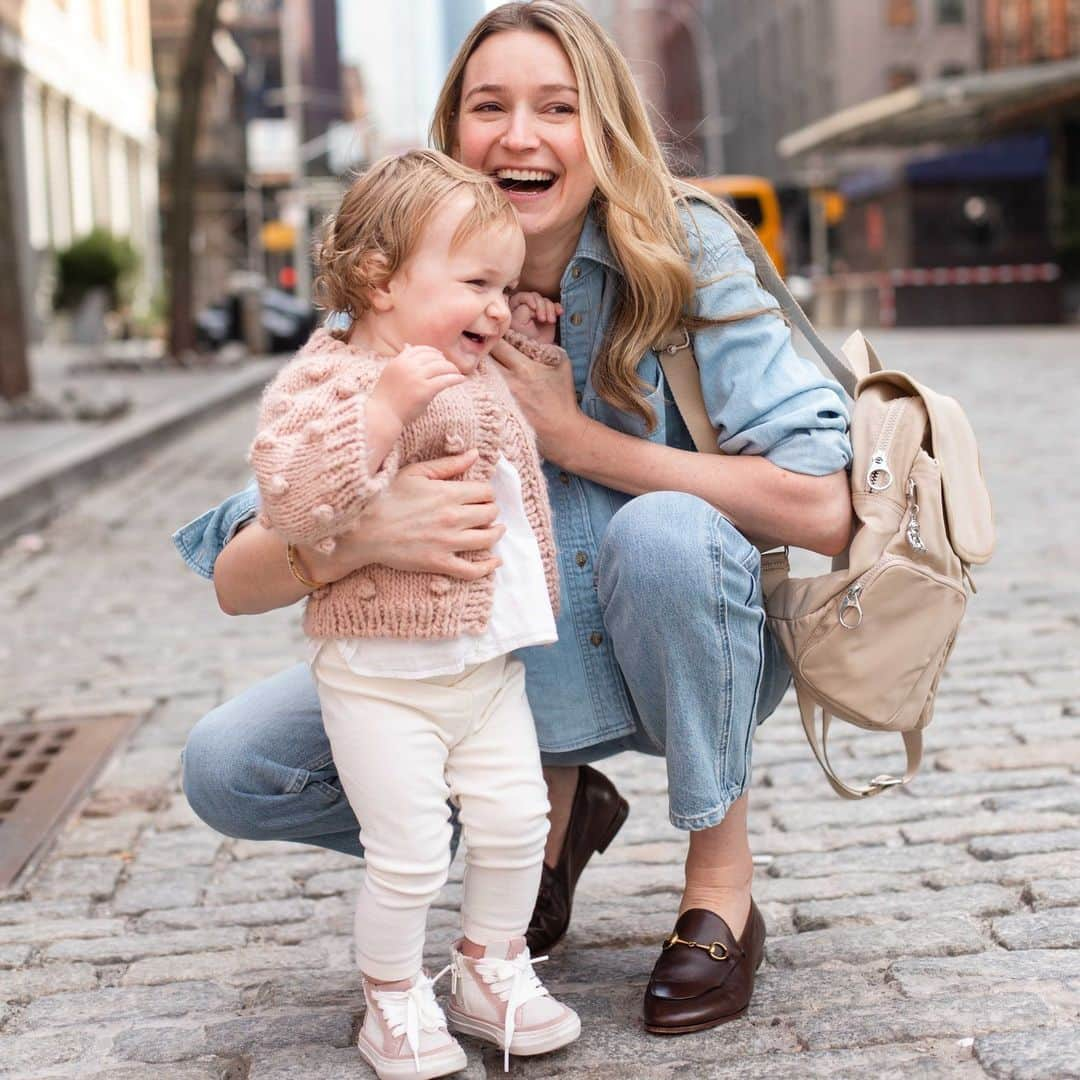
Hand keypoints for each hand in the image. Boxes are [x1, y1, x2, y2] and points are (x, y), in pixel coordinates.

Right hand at [298, 449, 504, 581]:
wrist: (363, 529)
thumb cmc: (386, 497)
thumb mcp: (416, 473)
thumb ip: (448, 464)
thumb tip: (475, 454)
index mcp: (448, 493)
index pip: (486, 492)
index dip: (486, 492)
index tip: (480, 495)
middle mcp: (453, 518)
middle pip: (490, 513)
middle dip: (490, 510)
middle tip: (485, 511)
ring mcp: (448, 542)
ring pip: (488, 538)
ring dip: (495, 533)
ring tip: (494, 530)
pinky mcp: (440, 563)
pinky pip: (472, 570)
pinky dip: (488, 566)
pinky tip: (494, 561)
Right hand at [372, 345, 465, 425]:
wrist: (383, 415)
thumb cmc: (387, 397)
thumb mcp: (391, 373)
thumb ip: (402, 361)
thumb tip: (408, 346)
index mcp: (399, 361)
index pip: (421, 349)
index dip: (433, 352)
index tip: (440, 357)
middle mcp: (408, 366)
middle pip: (433, 357)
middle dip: (444, 361)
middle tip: (450, 367)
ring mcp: (417, 378)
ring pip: (441, 366)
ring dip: (452, 369)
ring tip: (457, 373)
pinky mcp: (425, 390)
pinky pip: (445, 380)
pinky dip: (455, 378)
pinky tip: (461, 380)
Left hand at [489, 336, 584, 461]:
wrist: (561, 431)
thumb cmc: (562, 397)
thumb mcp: (561, 364)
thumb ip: (545, 346)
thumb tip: (527, 337)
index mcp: (524, 368)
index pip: (498, 344)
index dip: (494, 337)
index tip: (494, 335)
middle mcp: (508, 382)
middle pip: (483, 358)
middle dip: (481, 351)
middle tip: (479, 347)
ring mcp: (499, 398)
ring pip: (478, 375)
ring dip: (477, 368)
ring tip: (478, 364)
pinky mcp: (496, 410)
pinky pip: (480, 392)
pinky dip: (478, 384)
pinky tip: (479, 382)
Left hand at [509, 292, 562, 344]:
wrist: (535, 351)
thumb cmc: (523, 338)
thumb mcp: (518, 322)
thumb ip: (524, 308)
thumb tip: (535, 304)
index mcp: (516, 307)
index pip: (524, 295)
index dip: (530, 300)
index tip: (534, 308)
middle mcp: (527, 307)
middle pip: (536, 297)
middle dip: (541, 306)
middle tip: (542, 319)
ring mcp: (539, 310)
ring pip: (546, 301)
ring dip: (550, 309)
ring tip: (550, 321)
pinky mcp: (549, 314)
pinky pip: (555, 305)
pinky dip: (558, 308)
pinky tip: (560, 313)